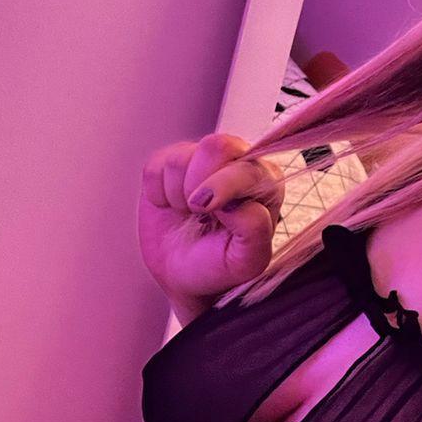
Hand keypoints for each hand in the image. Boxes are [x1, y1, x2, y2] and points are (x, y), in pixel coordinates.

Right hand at [138, 132, 286, 316]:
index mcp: (266, 181)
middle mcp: (238, 162)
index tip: (206, 211)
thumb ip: (254, 229)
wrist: (183, 276)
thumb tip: (236, 202)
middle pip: (215, 146)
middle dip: (197, 184)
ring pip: (180, 158)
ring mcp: (202, 160)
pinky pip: (155, 167)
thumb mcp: (247, 261)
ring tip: (189, 214)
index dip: (221, 186)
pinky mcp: (170, 163)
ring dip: (177, 195)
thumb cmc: (221, 266)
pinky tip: (172, 207)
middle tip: (198, 212)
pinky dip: (157, 194)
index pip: (245, 164)